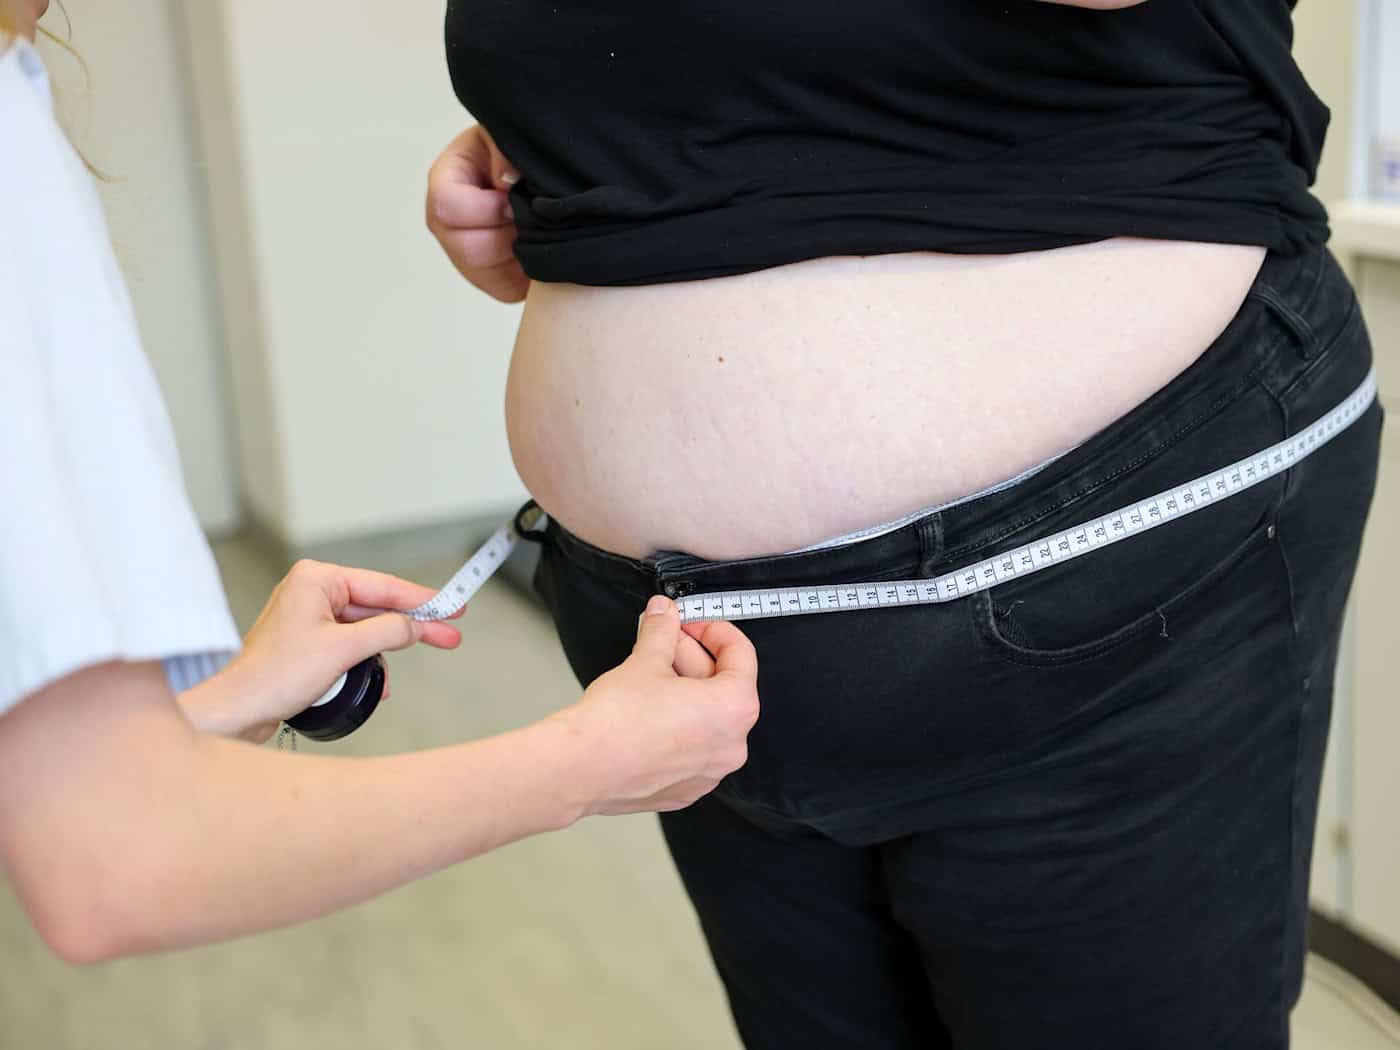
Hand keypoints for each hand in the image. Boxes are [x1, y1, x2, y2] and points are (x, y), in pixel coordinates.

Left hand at [181, 561, 462, 743]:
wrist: (238, 711)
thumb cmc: (273, 676)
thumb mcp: (343, 650)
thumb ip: (387, 631)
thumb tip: (416, 625)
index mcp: (316, 580)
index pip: (383, 585)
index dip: (422, 599)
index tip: (452, 605)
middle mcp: (311, 592)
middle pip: (377, 606)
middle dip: (412, 625)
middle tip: (450, 634)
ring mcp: (308, 618)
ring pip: (365, 628)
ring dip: (386, 650)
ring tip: (409, 667)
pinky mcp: (307, 643)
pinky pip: (349, 645)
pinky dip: (366, 661)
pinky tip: (379, 681)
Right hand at [426, 124, 528, 302]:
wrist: (539, 174)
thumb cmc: (520, 151)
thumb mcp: (508, 136)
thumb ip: (504, 150)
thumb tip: (507, 179)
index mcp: (445, 180)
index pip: (448, 207)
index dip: (488, 208)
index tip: (513, 196)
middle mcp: (445, 222)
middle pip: (466, 249)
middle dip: (506, 235)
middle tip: (529, 217)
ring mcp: (463, 254)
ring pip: (486, 273)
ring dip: (519, 252)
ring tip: (535, 229)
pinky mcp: (488, 278)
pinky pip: (504, 289)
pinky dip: (527, 272)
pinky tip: (537, 247)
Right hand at [553, 597, 760, 815]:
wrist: (580, 768)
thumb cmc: (616, 723)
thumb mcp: (645, 660)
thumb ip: (663, 631)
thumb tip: (664, 614)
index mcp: (734, 709)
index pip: (741, 654)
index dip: (713, 629)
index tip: (691, 623)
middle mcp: (731, 745)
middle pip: (722, 686)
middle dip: (691, 657)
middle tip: (664, 640)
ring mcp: (708, 772)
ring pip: (706, 718)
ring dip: (683, 690)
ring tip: (650, 672)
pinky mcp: (684, 788)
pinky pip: (690, 747)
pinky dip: (676, 724)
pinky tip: (648, 708)